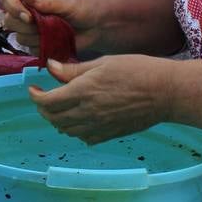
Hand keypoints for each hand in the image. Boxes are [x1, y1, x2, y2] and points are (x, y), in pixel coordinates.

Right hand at [1, 0, 103, 53]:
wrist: (98, 24)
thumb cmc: (85, 5)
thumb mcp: (67, 1)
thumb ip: (47, 2)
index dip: (13, 8)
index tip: (28, 17)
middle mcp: (28, 10)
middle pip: (8, 20)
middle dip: (24, 26)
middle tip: (43, 25)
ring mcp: (32, 29)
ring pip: (19, 38)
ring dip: (37, 37)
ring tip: (57, 31)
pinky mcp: (38, 43)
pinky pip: (32, 49)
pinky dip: (44, 47)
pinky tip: (58, 40)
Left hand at [27, 55, 173, 143]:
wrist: (167, 93)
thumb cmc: (137, 70)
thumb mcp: (102, 63)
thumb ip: (73, 70)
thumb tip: (50, 68)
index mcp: (82, 92)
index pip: (46, 102)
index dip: (35, 96)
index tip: (33, 88)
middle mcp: (87, 113)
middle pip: (53, 119)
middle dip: (43, 108)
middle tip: (44, 97)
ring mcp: (99, 127)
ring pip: (66, 130)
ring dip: (57, 120)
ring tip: (60, 107)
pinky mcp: (111, 134)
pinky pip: (84, 138)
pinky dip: (76, 130)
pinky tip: (81, 119)